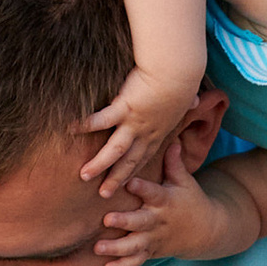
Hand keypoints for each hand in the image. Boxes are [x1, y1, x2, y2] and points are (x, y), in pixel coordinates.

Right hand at [82, 60, 207, 197]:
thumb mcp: (187, 96)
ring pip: (114, 151)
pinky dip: (85, 124)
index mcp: (159, 131)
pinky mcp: (124, 108)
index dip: (135, 170)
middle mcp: (146, 132)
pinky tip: (70, 130)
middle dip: (116, 180)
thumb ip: (188, 102)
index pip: (145, 155)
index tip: (126, 183)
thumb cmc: (183, 79)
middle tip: (104, 195)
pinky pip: (101, 120)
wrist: (178, 70)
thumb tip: (196, 101)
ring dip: (99, 165)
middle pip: (129, 161)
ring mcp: (134, 123)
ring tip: (84, 176)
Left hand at [99, 137, 257, 265]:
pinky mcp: (151, 251)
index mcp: (165, 200)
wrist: (206, 231)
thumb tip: (172, 137)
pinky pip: (136, 261)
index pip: (153, 192)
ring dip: (116, 248)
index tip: (129, 182)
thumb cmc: (190, 200)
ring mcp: (154, 238)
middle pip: (140, 222)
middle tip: (107, 220)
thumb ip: (173, 162)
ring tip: (98, 248)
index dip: (141, 187)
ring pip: (135, 245)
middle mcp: (158, 220)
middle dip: (124, 221)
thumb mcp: (184, 181)